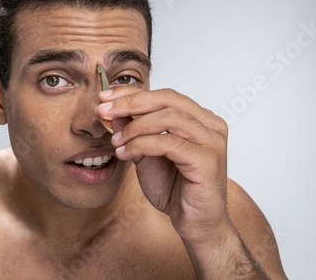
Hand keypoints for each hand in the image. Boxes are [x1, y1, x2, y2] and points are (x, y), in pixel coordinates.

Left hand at [97, 87, 230, 244]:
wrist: (194, 223)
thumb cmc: (174, 188)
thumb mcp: (146, 153)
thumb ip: (134, 131)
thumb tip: (112, 110)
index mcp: (199, 119)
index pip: (164, 95)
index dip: (132, 93)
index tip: (105, 97)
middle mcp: (210, 125)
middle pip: (167, 99)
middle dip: (130, 102)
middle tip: (103, 110)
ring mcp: (212, 141)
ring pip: (167, 118)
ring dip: (134, 127)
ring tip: (116, 141)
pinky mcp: (207, 159)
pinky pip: (168, 143)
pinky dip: (141, 145)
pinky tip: (125, 154)